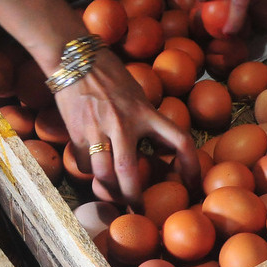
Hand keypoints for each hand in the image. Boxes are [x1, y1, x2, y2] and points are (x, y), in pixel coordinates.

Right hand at [0, 0, 198, 204]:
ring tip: (113, 196)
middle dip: (134, 198)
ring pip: (103, 175)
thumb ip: (147, 120)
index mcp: (146, 112)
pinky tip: (92, 169)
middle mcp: (124, 124)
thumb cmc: (109, 74)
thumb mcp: (137, 94)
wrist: (72, 56)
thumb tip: (161, 148)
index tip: (194, 184)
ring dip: (108, 191)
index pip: (180, 141)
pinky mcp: (76, 132)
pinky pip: (83, 164)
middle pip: (130, 173)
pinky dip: (88, 172)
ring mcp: (98, 129)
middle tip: (138, 210)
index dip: (192, 166)